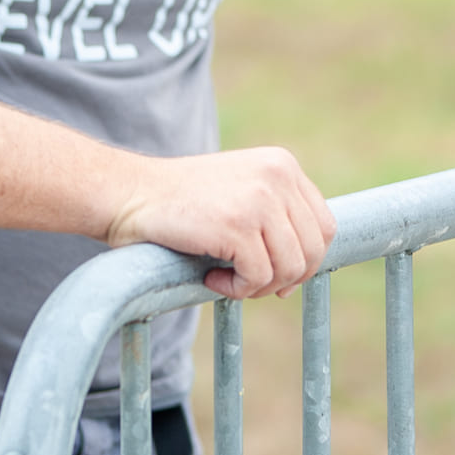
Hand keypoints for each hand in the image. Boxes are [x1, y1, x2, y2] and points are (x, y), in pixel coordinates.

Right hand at [105, 147, 336, 298]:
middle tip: (248, 284)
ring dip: (259, 286)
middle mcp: (278, 176)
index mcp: (283, 165)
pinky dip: (236, 289)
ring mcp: (260, 199)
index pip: (324, 225)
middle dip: (285, 278)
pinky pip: (259, 278)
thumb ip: (275, 216)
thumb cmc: (181, 203)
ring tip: (226, 278)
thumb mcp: (240, 192)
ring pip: (290, 268)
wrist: (130, 194)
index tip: (276, 276)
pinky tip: (210, 276)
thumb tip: (302, 271)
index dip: (305, 260)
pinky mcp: (238, 225)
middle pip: (314, 250)